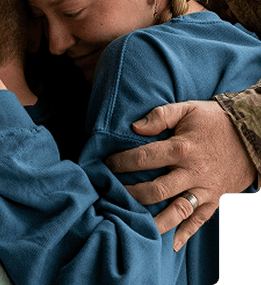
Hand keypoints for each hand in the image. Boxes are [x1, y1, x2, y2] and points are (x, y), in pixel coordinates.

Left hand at [105, 101, 255, 250]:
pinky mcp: (216, 200)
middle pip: (156, 189)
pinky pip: (200, 220)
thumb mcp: (187, 109)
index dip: (122, 162)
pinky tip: (171, 244)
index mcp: (182, 148)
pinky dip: (186, 233)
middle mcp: (192, 172)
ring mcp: (205, 189)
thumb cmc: (214, 121)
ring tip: (133, 223)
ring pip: (177, 211)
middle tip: (112, 193)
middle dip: (131, 193)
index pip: (144, 158)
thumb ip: (160, 116)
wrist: (252, 135)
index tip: (107, 164)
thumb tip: (135, 127)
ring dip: (154, 220)